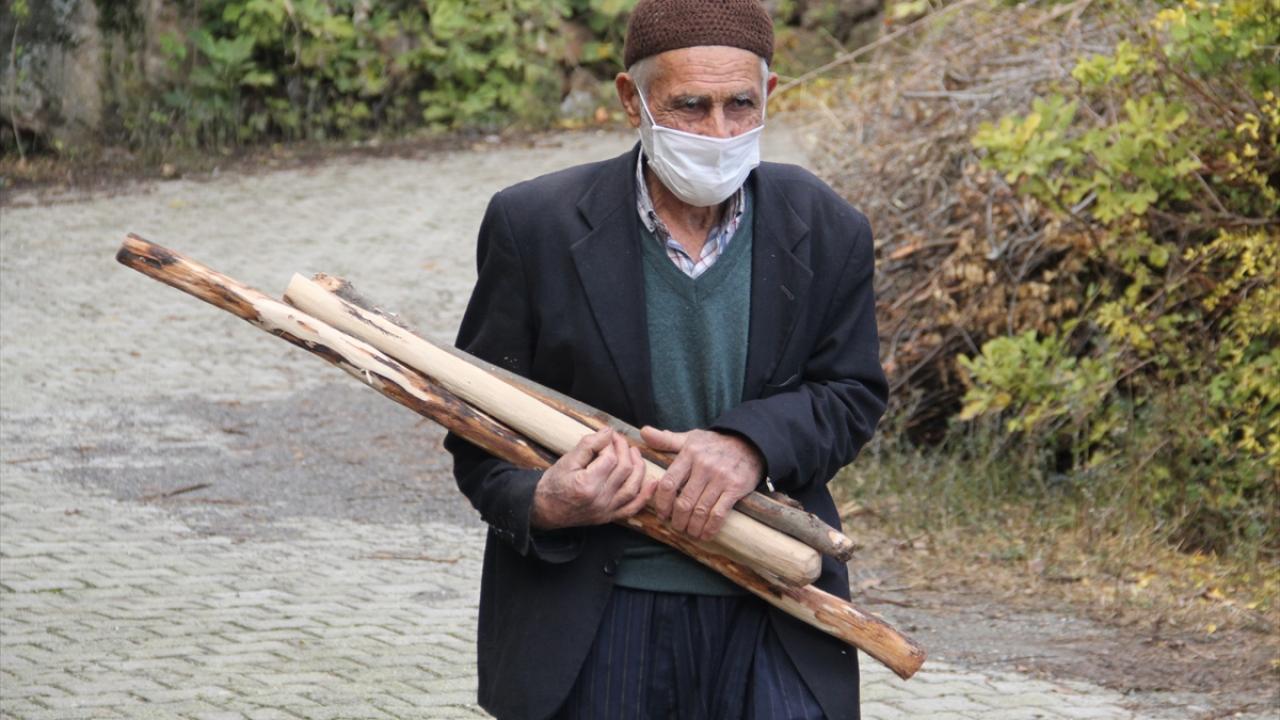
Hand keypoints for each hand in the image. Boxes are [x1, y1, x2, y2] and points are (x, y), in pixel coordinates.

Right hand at [531, 429, 655, 529]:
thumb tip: (609, 431)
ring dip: (639, 467)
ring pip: (633, 487)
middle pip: (625, 470)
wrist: (544, 509)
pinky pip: (633, 508)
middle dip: (625, 450)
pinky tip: (653, 482)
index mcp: (587, 484)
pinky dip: (645, 495)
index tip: (606, 437)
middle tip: (618, 440)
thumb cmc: (553, 483)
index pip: (610, 458)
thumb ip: (588, 444)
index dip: (611, 444)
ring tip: (634, 453)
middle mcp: (600, 499)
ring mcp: (606, 510)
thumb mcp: (567, 460)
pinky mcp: (610, 517)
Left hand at [640, 426, 764, 540]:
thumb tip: (643, 432)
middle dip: (677, 520)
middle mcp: (704, 466)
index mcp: (689, 454)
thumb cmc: (714, 444)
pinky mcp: (735, 488)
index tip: (662, 514)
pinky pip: (719, 514)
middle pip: (684, 502)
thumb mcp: (690, 438)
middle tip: (676, 527)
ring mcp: (720, 477)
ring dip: (692, 527)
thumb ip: (666, 440)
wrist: (750, 442)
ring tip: (689, 532)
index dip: (662, 503)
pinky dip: (710, 528)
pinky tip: (705, 534)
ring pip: (700, 510)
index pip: (668, 483)